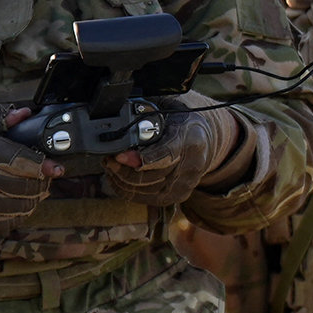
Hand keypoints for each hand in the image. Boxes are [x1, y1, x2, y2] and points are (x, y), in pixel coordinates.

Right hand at [0, 107, 56, 235]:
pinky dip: (16, 216)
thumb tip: (25, 115)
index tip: (57, 168)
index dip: (43, 166)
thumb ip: (0, 117)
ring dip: (32, 200)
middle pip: (22, 185)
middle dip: (40, 183)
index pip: (21, 161)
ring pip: (15, 206)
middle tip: (47, 179)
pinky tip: (20, 207)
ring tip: (37, 193)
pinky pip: (1, 224)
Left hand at [104, 92, 249, 205]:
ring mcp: (185, 184)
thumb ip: (147, 120)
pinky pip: (145, 199)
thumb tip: (121, 129)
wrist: (204, 141)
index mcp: (190, 139)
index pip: (165, 154)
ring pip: (144, 190)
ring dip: (121, 181)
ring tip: (111, 168)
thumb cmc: (182, 124)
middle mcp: (191, 165)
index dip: (139, 159)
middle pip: (150, 177)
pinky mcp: (178, 196)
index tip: (118, 156)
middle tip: (108, 159)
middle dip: (121, 170)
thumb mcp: (168, 113)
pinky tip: (118, 180)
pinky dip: (127, 190)